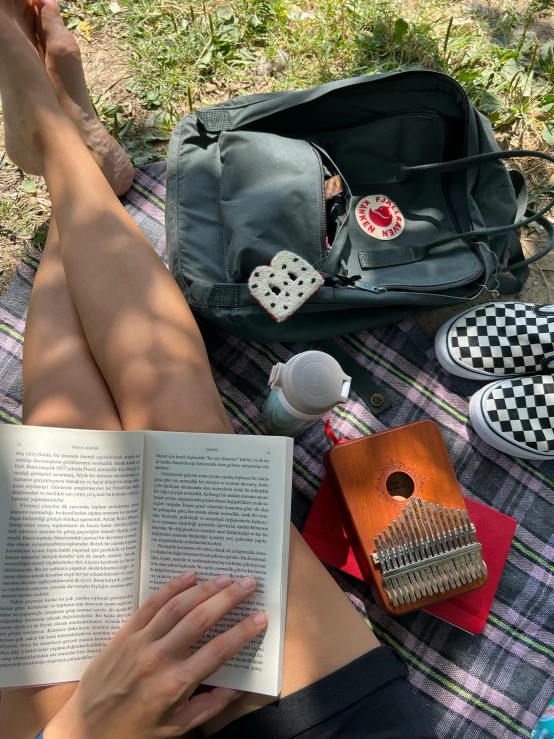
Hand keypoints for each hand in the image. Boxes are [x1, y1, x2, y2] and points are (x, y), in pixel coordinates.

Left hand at [44, 572, 266, 738]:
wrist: (85, 730)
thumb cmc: (132, 732)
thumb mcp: (174, 728)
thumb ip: (208, 707)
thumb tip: (236, 688)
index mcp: (176, 684)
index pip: (218, 651)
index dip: (243, 632)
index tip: (261, 617)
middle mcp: (160, 658)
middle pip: (201, 619)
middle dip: (229, 599)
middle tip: (249, 583)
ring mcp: (141, 642)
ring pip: (178, 607)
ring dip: (205, 588)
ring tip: (226, 577)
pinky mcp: (125, 632)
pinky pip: (151, 604)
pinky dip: (172, 587)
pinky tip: (189, 575)